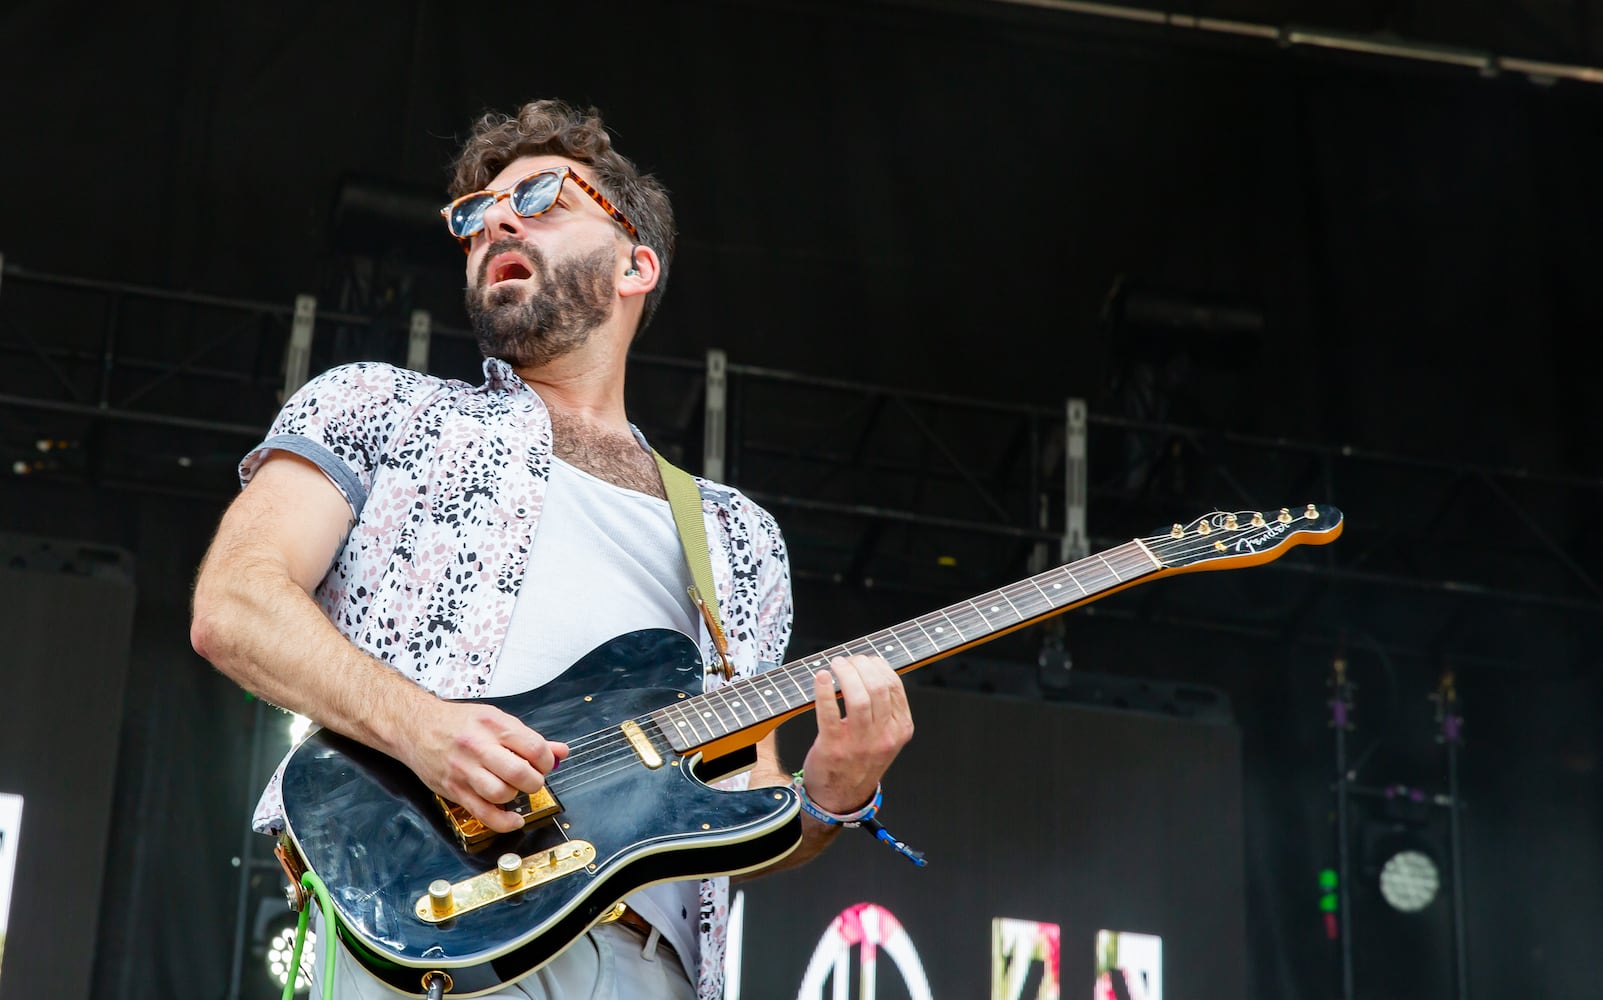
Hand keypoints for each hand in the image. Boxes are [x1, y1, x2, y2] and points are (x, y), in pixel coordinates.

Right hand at [398, 700, 568, 833]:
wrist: (416, 726)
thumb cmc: (457, 723)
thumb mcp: (495, 720)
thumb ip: (529, 738)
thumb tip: (560, 751)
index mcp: (494, 725)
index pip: (534, 748)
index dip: (547, 761)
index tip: (544, 764)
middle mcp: (479, 746)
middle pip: (520, 772)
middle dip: (535, 781)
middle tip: (532, 779)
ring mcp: (464, 770)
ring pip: (502, 793)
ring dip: (516, 796)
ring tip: (515, 790)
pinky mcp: (454, 789)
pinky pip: (483, 813)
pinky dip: (503, 822)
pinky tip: (513, 819)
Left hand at [799, 654, 912, 814]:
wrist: (841, 798)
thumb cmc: (860, 761)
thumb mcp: (885, 737)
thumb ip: (884, 708)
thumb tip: (871, 669)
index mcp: (900, 729)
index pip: (894, 686)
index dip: (878, 665)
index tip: (865, 659)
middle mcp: (884, 736)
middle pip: (878, 687)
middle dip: (861, 665)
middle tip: (847, 660)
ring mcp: (860, 743)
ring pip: (859, 697)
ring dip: (846, 673)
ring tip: (836, 665)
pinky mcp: (834, 747)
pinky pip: (830, 712)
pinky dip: (825, 691)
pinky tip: (822, 678)